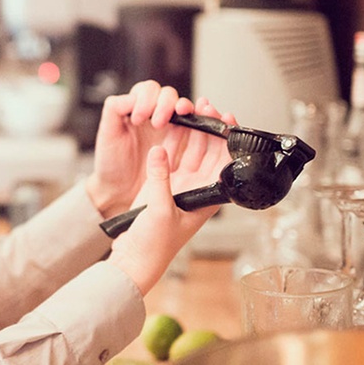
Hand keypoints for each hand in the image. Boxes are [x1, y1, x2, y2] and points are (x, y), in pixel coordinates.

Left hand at [85, 80, 193, 217]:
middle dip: (164, 103)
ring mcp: (170, 128)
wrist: (120, 191)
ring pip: (183, 107)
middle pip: (168, 95)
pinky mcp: (182, 143)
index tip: (138, 118)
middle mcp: (154, 114)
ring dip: (184, 107)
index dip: (146, 99)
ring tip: (180, 115)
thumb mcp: (107, 135)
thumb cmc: (111, 163)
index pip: (148, 90)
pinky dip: (198, 120)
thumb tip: (132, 96)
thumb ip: (115, 110)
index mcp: (136, 108)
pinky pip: (195, 126)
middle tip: (157, 123)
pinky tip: (195, 124)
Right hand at [106, 103, 232, 294]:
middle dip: (209, 127)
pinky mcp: (162, 185)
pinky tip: (170, 126)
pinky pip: (169, 157)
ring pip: (190, 150)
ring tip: (189, 109)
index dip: (228, 139)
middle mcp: (198, 188)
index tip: (225, 117)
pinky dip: (170, 140)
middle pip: (209, 151)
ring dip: (191, 130)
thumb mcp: (160, 211)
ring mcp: (180, 185)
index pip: (226, 162)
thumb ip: (161, 179)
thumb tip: (159, 150)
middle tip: (205, 105)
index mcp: (208, 197)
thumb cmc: (155, 245)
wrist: (135, 259)